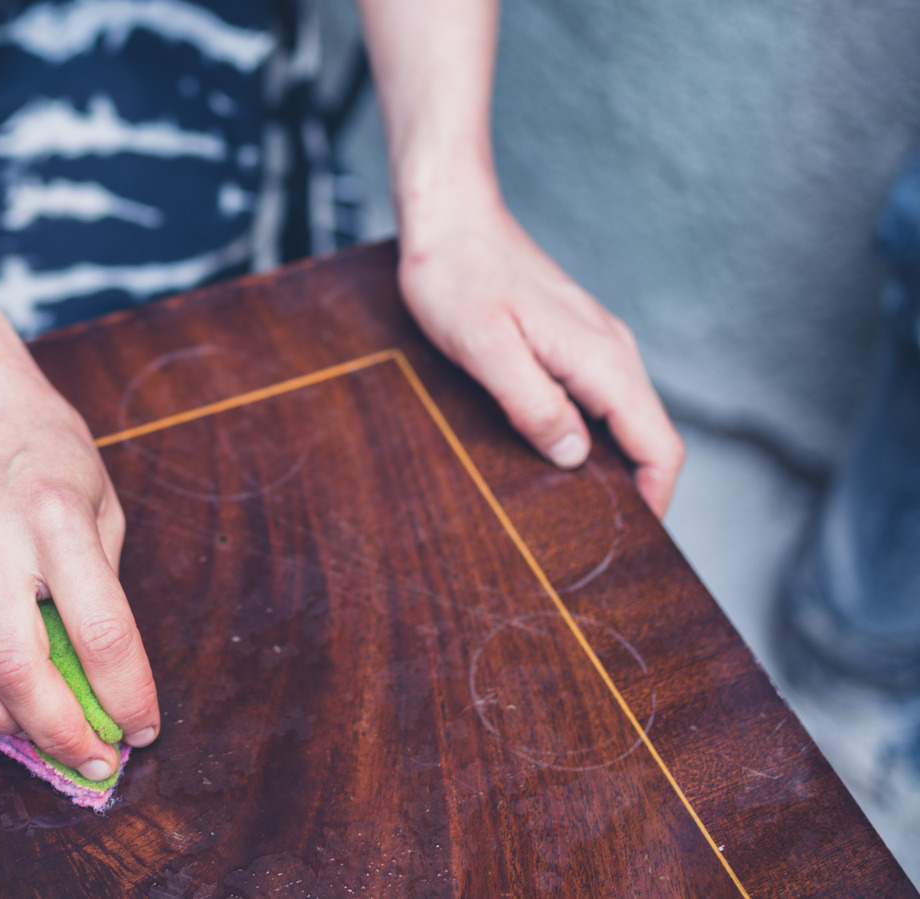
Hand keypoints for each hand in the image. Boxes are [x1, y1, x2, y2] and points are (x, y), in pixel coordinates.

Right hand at [0, 349, 160, 781]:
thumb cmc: (44, 447)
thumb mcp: (100, 498)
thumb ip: (101, 581)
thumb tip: (103, 677)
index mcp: (57, 514)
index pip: (99, 629)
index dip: (126, 694)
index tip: (143, 727)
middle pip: (17, 665)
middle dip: (60, 731)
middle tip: (90, 755)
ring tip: (29, 729)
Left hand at [397, 188, 684, 514]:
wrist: (448, 219)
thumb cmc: (458, 277)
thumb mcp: (486, 349)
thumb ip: (534, 403)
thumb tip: (575, 455)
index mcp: (602, 359)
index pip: (659, 444)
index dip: (656, 498)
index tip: (633, 541)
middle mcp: (612, 351)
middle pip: (646, 437)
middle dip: (633, 489)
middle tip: (594, 536)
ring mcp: (593, 344)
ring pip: (620, 419)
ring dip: (608, 464)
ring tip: (570, 506)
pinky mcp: (570, 340)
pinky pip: (594, 399)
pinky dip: (587, 434)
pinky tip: (551, 452)